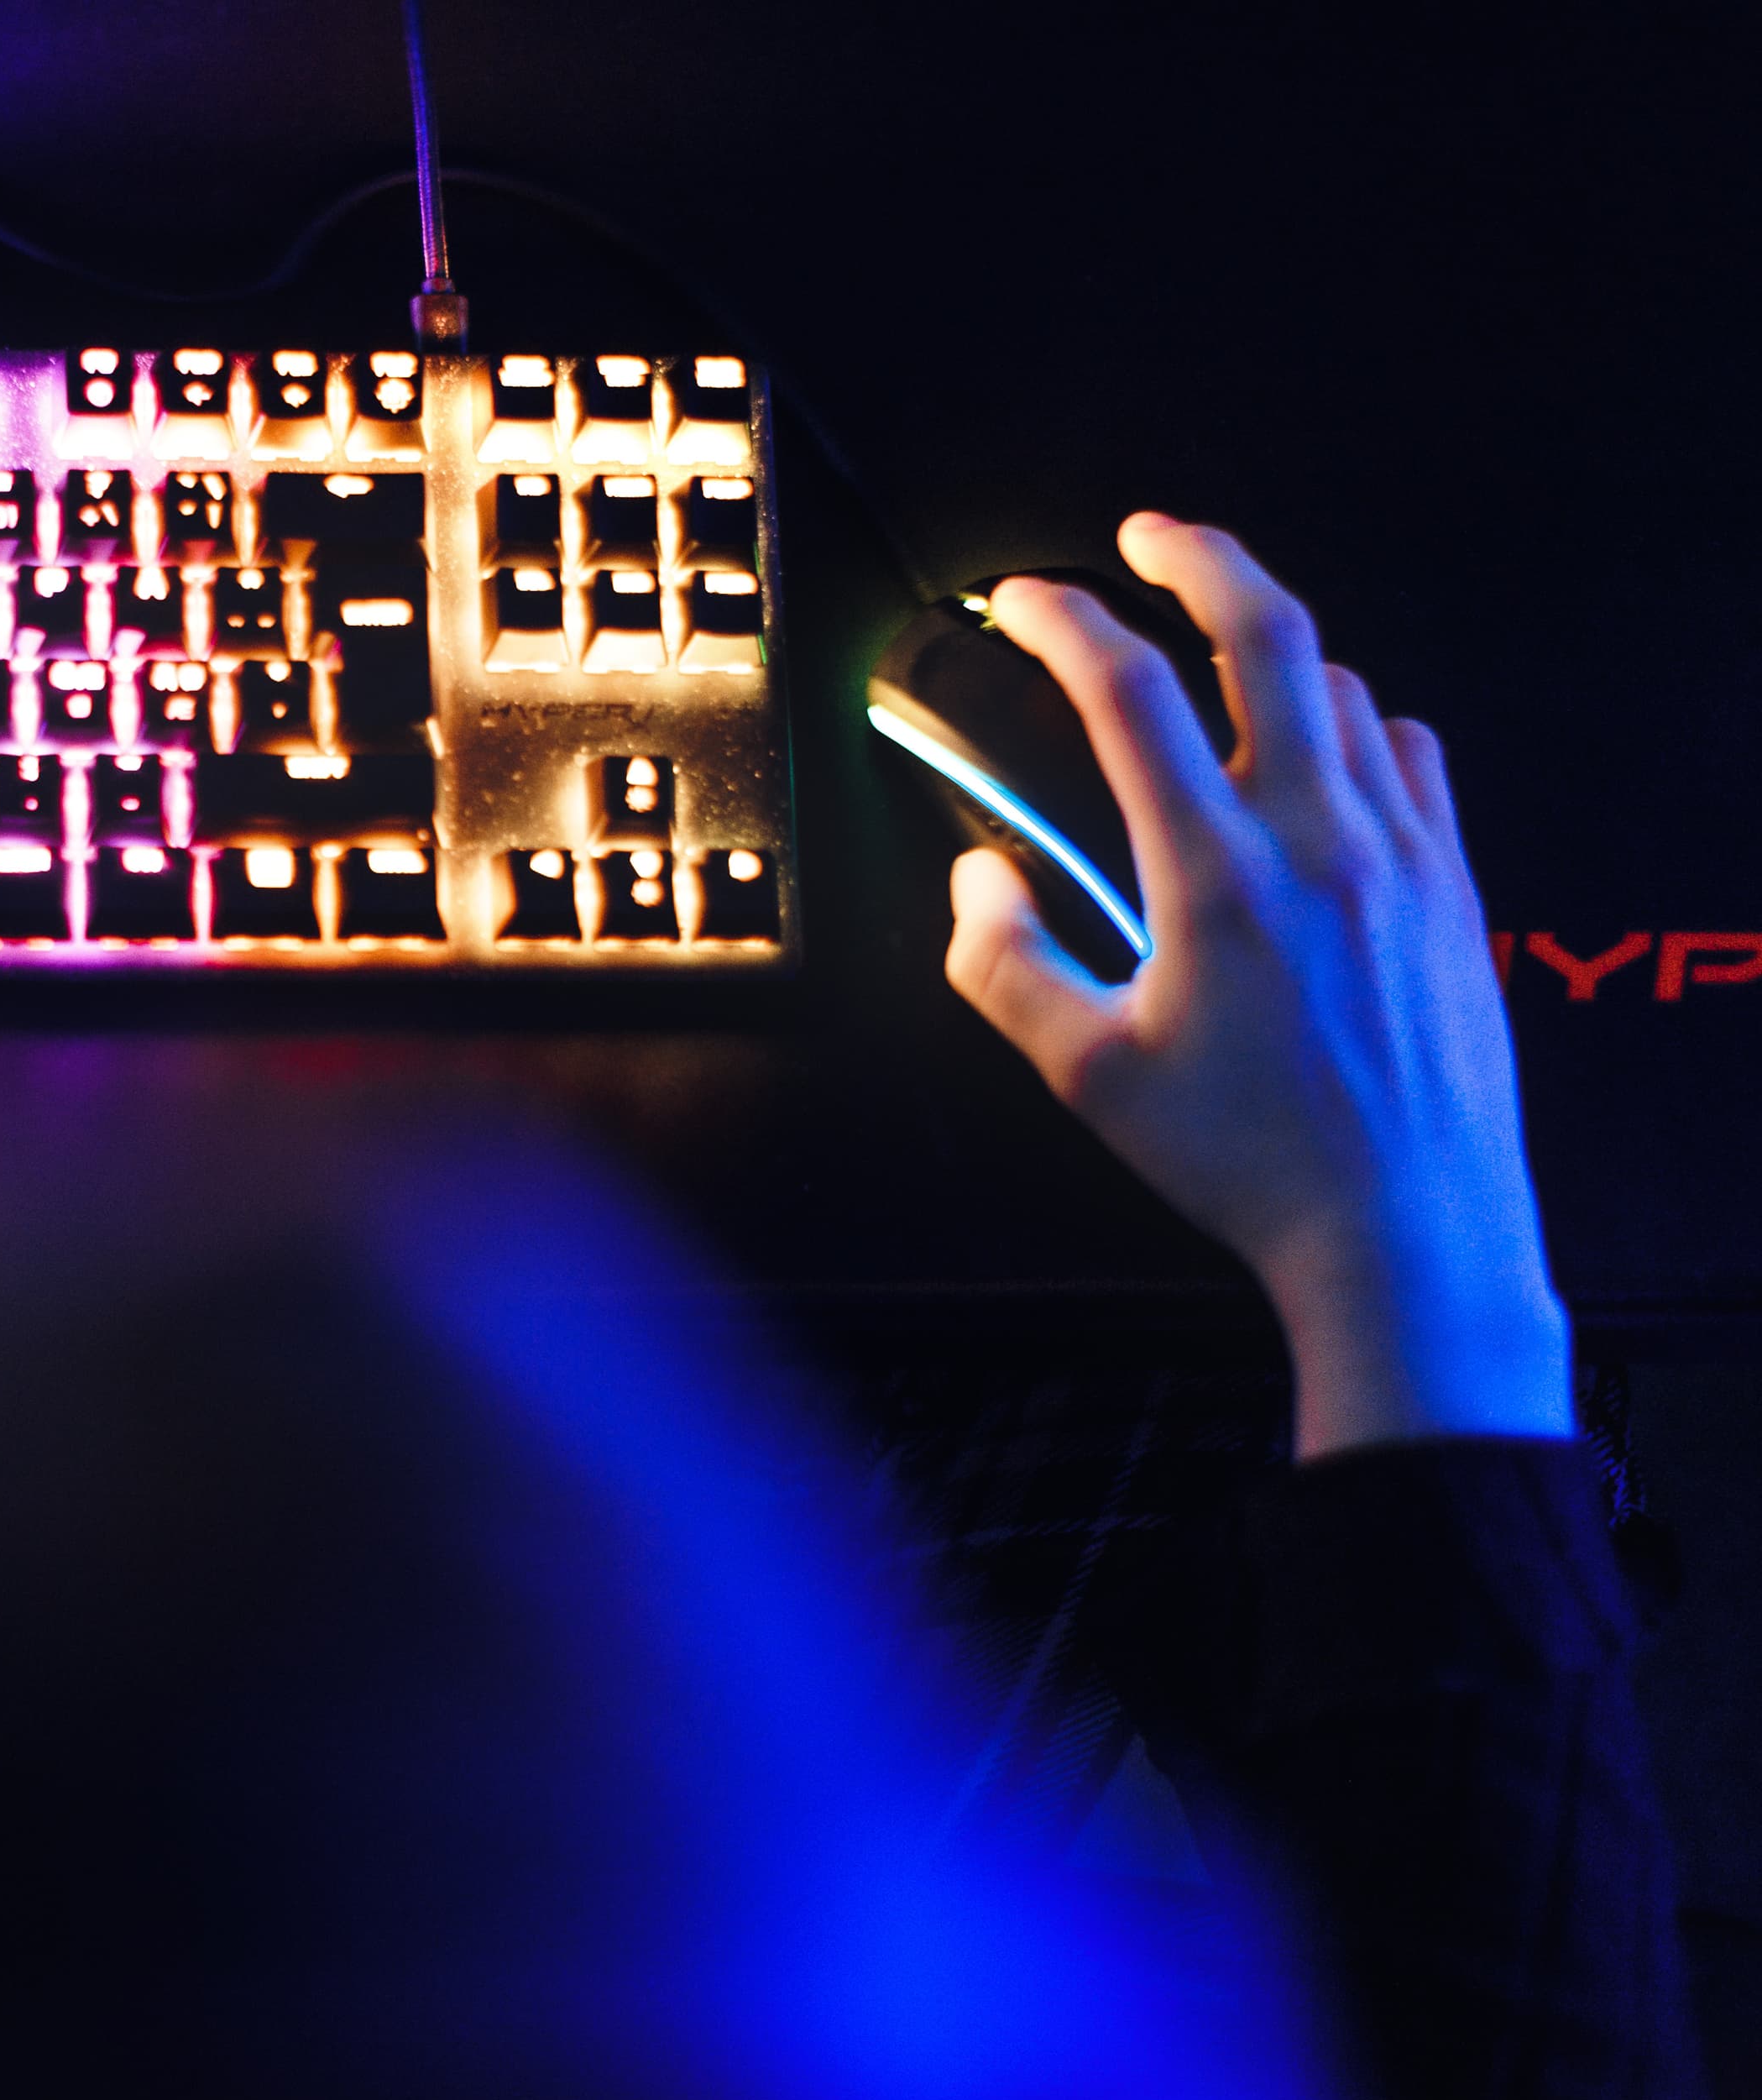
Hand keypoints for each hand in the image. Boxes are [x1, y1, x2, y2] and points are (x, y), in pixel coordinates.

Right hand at [944, 513, 1568, 1457]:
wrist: (1407, 1230)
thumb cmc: (1254, 1162)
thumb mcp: (1086, 1076)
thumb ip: (1003, 965)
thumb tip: (977, 882)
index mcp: (1217, 877)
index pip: (1130, 694)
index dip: (1060, 621)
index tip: (1021, 600)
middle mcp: (1321, 841)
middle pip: (1268, 631)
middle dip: (1196, 554)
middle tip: (1146, 536)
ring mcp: (1402, 853)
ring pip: (1346, 686)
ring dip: (1273, 650)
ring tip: (1222, 658)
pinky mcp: (1454, 884)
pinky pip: (1413, 753)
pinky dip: (1358, 722)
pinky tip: (1328, 750)